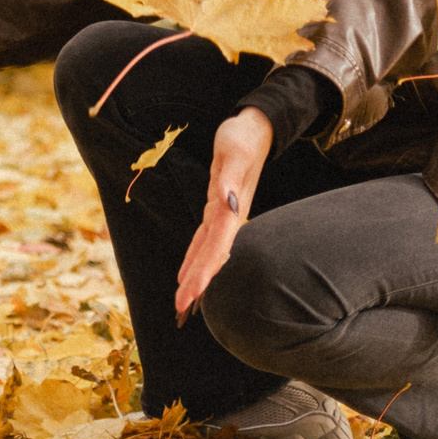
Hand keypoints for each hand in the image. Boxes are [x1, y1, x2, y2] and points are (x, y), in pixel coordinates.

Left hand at [173, 108, 271, 323]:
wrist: (256, 127)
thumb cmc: (243, 137)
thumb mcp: (234, 153)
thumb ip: (230, 180)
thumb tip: (228, 207)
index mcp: (230, 209)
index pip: (215, 247)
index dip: (203, 272)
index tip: (190, 296)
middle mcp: (228, 216)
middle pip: (211, 256)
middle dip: (197, 284)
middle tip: (181, 311)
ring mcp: (224, 213)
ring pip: (207, 251)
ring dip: (196, 276)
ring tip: (185, 302)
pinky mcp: (219, 207)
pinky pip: (205, 240)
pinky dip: (196, 257)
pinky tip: (188, 272)